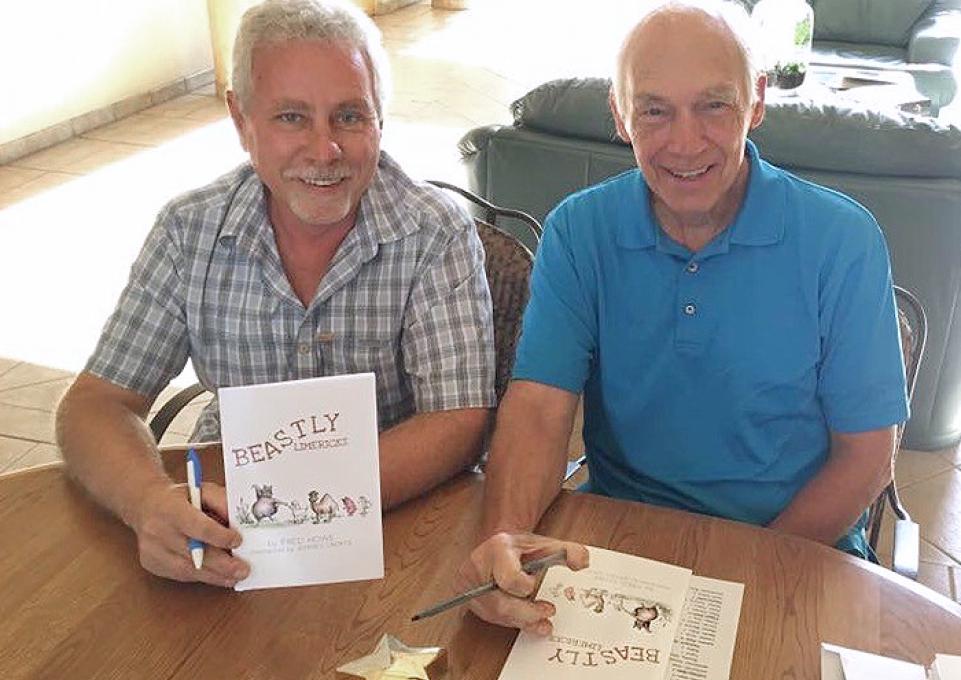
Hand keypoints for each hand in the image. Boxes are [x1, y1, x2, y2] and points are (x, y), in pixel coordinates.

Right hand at [128, 481, 248, 586]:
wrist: (146, 505)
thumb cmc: (178, 498)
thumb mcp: (202, 490)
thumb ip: (222, 502)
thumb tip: (240, 522)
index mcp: (171, 509)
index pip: (198, 527)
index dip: (220, 537)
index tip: (238, 541)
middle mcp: (158, 531)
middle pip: (194, 554)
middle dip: (222, 565)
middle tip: (243, 570)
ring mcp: (152, 550)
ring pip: (188, 570)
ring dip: (215, 576)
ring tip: (234, 576)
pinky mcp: (151, 564)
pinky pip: (180, 575)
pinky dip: (201, 576)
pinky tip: (216, 575)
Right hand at [456, 532, 588, 634]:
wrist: (498, 546)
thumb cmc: (521, 548)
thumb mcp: (547, 545)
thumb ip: (568, 551)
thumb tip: (581, 563)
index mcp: (497, 549)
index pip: (509, 578)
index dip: (525, 587)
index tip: (533, 585)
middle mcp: (477, 566)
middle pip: (501, 604)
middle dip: (527, 613)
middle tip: (547, 612)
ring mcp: (469, 585)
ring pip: (496, 614)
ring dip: (521, 620)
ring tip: (541, 619)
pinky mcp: (467, 598)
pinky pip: (490, 617)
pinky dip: (511, 621)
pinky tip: (527, 622)